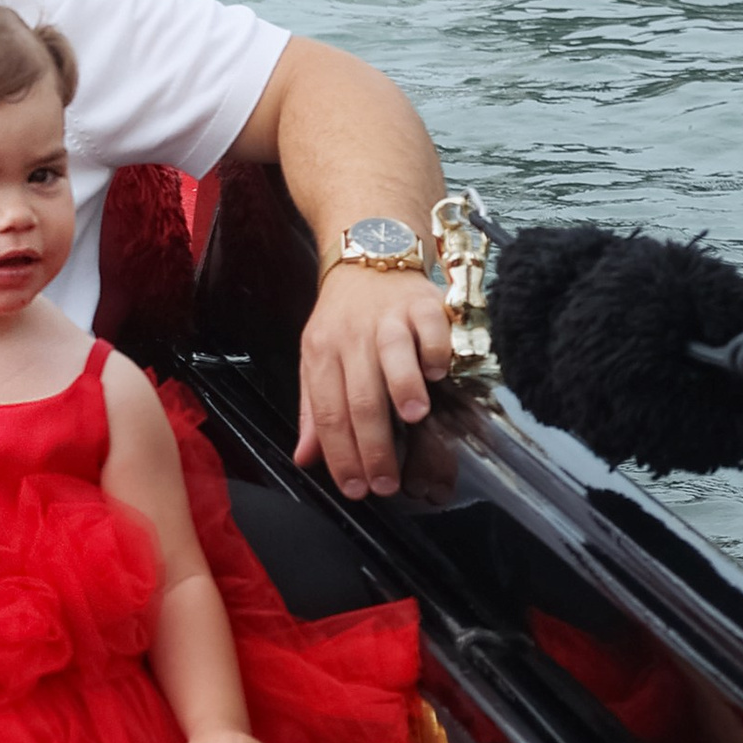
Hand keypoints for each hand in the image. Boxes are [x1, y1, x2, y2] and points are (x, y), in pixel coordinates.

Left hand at [293, 258, 451, 499]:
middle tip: (387, 481)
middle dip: (374, 444)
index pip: (327, 412)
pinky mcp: (422, 304)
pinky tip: (438, 372)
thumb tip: (305, 459)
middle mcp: (351, 337)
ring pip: (391, 355)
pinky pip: (430, 328)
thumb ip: (313, 410)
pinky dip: (435, 350)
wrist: (368, 253)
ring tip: (414, 420)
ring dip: (403, 387)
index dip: (340, 455)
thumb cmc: (345, 318)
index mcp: (321, 354)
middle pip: (360, 396)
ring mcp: (388, 319)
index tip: (356, 489)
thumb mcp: (317, 358)